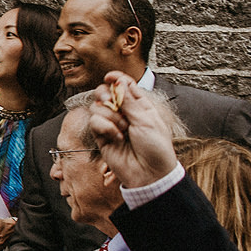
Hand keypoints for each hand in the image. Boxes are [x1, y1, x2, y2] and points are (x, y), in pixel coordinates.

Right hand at [87, 72, 178, 187]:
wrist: (149, 173)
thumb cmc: (155, 148)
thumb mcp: (147, 120)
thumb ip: (130, 100)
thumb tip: (119, 81)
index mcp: (140, 105)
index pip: (124, 86)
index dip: (116, 79)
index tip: (109, 77)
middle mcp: (124, 113)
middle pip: (106, 93)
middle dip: (107, 95)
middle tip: (114, 103)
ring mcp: (111, 124)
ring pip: (98, 107)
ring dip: (110, 116)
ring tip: (123, 130)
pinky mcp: (101, 136)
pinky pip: (94, 122)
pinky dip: (105, 128)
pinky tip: (117, 138)